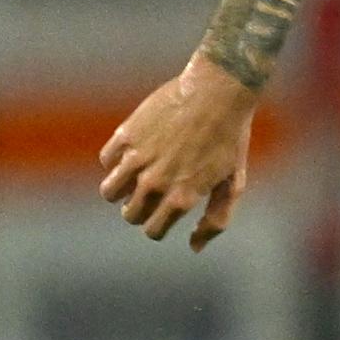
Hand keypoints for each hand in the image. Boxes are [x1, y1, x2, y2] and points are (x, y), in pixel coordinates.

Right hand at [99, 55, 259, 249]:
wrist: (217, 92)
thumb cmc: (230, 138)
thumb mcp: (233, 182)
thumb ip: (216, 219)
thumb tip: (193, 247)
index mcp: (182, 197)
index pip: (153, 230)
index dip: (157, 226)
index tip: (163, 215)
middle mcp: (156, 182)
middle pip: (130, 214)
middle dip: (139, 210)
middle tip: (152, 194)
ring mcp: (138, 158)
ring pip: (109, 192)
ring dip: (120, 190)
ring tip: (136, 178)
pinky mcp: (126, 135)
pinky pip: (107, 160)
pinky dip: (115, 160)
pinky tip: (133, 152)